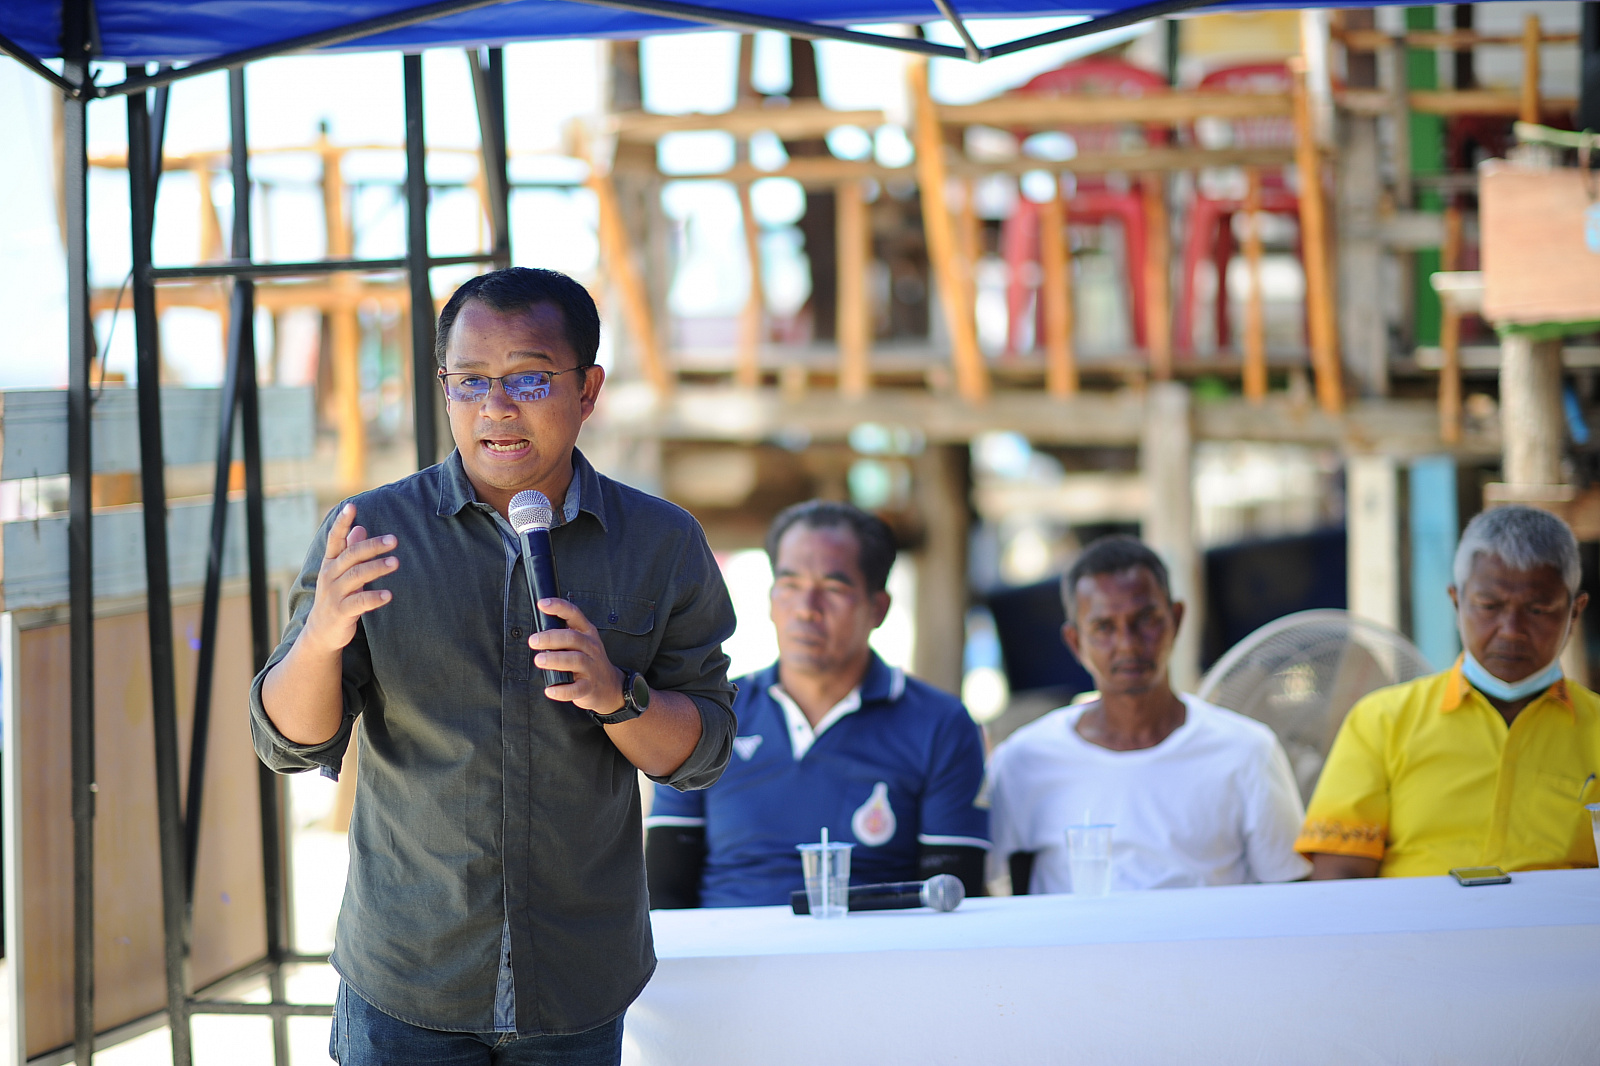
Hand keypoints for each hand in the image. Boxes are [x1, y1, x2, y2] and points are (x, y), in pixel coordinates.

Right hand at [301, 503, 397, 654]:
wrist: (322, 632)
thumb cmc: (336, 596)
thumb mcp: (341, 573)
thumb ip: (350, 551)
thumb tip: (360, 528)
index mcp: (330, 563)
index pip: (335, 539)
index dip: (342, 523)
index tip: (351, 506)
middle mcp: (330, 575)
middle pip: (351, 555)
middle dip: (372, 546)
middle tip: (394, 540)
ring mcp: (334, 594)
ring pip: (356, 576)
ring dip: (377, 568)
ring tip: (395, 562)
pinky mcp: (341, 612)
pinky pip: (359, 602)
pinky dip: (374, 598)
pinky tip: (388, 595)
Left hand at [528, 598, 625, 711]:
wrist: (610, 686)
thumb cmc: (588, 660)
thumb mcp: (582, 642)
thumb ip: (564, 634)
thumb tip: (536, 631)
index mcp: (587, 633)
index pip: (574, 614)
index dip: (559, 607)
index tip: (542, 604)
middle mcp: (591, 647)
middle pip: (573, 638)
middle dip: (551, 638)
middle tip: (533, 641)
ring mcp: (591, 667)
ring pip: (575, 660)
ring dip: (555, 660)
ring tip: (539, 660)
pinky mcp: (589, 687)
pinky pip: (576, 689)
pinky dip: (562, 690)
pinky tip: (549, 689)